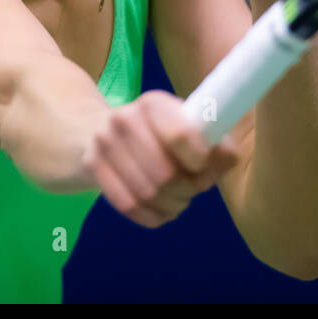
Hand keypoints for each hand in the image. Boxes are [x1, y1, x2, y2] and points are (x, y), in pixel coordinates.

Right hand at [82, 90, 240, 227]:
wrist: (100, 131)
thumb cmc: (158, 133)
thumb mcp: (187, 127)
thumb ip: (216, 143)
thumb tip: (227, 159)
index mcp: (155, 103)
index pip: (181, 136)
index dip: (200, 161)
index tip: (203, 166)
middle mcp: (125, 118)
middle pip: (166, 174)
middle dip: (188, 189)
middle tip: (193, 188)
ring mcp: (104, 142)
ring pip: (148, 193)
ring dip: (172, 204)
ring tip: (179, 199)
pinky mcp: (91, 165)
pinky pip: (128, 205)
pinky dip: (152, 215)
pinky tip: (161, 209)